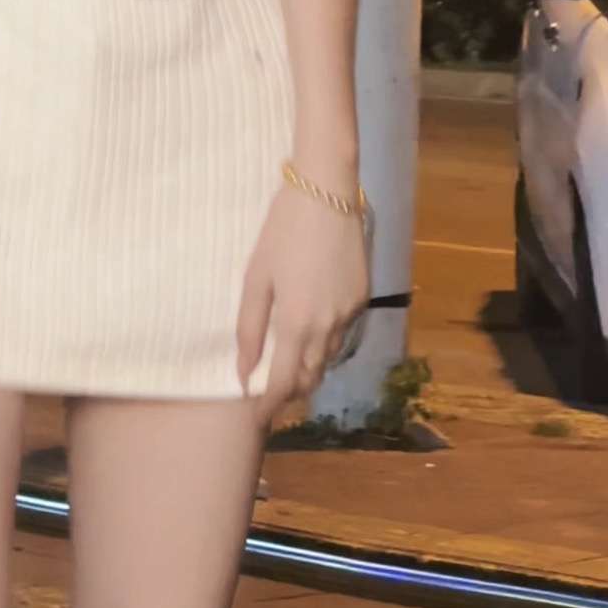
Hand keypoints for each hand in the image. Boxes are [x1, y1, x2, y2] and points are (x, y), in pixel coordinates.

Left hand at [235, 183, 369, 414]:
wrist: (327, 191)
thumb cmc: (282, 230)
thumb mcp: (256, 276)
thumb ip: (249, 327)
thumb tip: (244, 372)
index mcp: (298, 323)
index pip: (286, 383)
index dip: (270, 405)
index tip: (257, 416)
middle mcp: (329, 327)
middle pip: (311, 377)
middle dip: (291, 389)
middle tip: (270, 388)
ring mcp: (351, 313)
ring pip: (329, 357)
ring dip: (309, 365)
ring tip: (289, 358)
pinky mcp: (363, 297)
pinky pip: (342, 332)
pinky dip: (325, 339)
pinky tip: (312, 324)